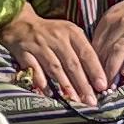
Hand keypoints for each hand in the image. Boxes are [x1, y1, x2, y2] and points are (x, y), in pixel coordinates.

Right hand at [0, 7, 119, 103]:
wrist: (20, 22)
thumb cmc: (51, 32)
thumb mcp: (69, 33)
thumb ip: (82, 49)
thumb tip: (98, 75)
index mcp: (71, 32)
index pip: (86, 53)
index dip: (95, 70)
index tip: (102, 86)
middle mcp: (57, 38)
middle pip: (72, 63)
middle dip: (82, 84)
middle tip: (90, 101)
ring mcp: (39, 45)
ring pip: (55, 68)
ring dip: (65, 86)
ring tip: (74, 100)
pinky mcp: (24, 52)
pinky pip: (34, 69)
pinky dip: (41, 81)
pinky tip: (48, 93)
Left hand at [90, 0, 123, 84]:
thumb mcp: (122, 14)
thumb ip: (110, 31)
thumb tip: (96, 55)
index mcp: (110, 17)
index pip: (95, 44)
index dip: (92, 64)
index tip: (91, 79)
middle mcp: (120, 21)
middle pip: (105, 50)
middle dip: (99, 71)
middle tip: (97, 89)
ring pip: (118, 50)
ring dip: (112, 70)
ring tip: (109, 85)